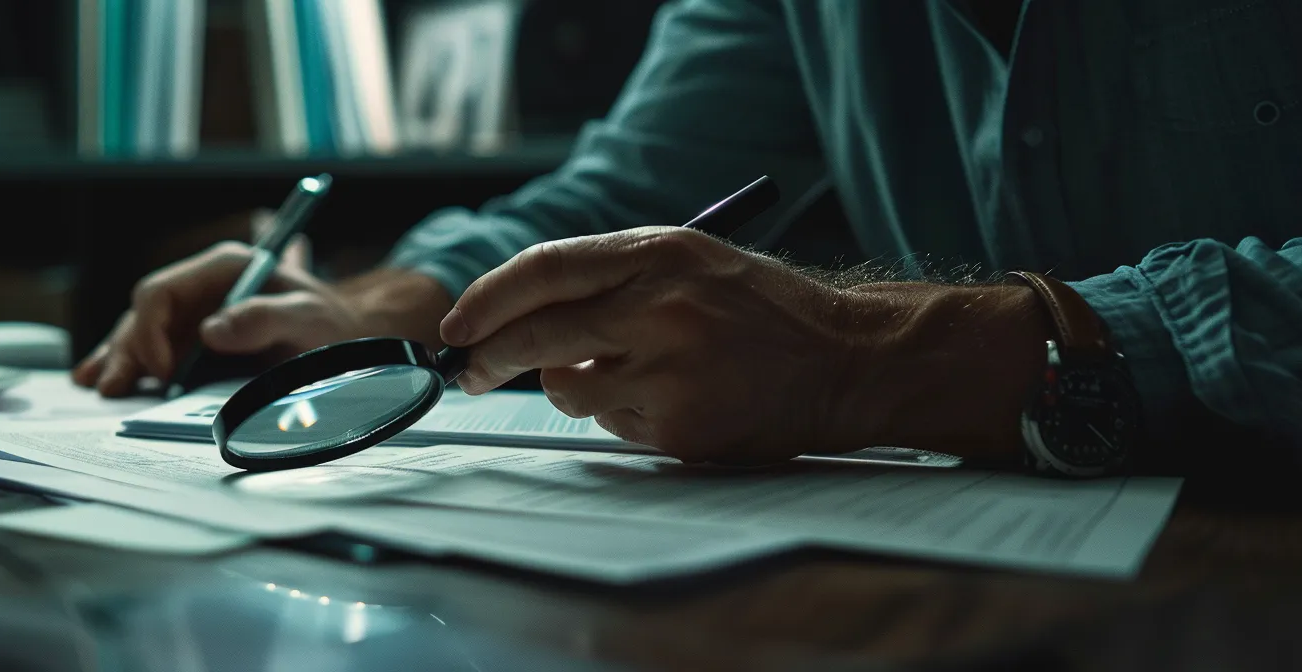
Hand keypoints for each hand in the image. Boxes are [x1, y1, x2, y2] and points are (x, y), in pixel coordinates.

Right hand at [73, 236, 351, 395]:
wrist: (349, 342)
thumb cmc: (333, 325)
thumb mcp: (310, 318)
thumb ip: (266, 318)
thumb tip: (213, 331)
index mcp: (224, 269)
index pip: (162, 292)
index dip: (150, 330)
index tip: (163, 370)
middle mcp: (203, 290)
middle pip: (145, 317)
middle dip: (127, 352)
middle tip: (114, 388)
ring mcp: (197, 317)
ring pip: (142, 335)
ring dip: (119, 361)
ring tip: (101, 387)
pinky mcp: (197, 344)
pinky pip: (154, 353)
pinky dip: (130, 367)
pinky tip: (102, 380)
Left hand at [439, 227, 1049, 463]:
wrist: (845, 361)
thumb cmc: (758, 310)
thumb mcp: (688, 262)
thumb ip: (609, 275)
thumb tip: (512, 308)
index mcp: (659, 253)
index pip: (542, 269)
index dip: (486, 298)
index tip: (456, 325)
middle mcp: (660, 307)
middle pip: (536, 334)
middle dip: (488, 357)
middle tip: (470, 371)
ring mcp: (669, 371)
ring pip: (568, 389)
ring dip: (573, 388)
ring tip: (628, 376)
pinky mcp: (679, 426)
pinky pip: (613, 426)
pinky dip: (623, 417)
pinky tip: (672, 401)